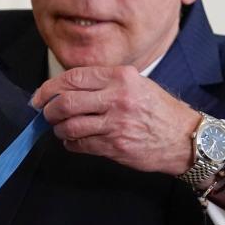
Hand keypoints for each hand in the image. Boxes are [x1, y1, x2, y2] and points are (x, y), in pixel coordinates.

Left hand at [31, 65, 200, 175]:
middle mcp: (118, 98)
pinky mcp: (115, 146)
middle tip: (46, 114)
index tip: (40, 97)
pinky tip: (75, 141)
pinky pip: (81, 145)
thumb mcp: (136, 84)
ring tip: (62, 129)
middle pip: (66, 102)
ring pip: (70, 126)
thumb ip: (104, 83)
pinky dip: (71, 144)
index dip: (49, 88)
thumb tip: (65, 89)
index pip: (73, 78)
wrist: (185, 138)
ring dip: (59, 129)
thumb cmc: (159, 110)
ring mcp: (116, 124)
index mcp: (121, 77)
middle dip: (48, 110)